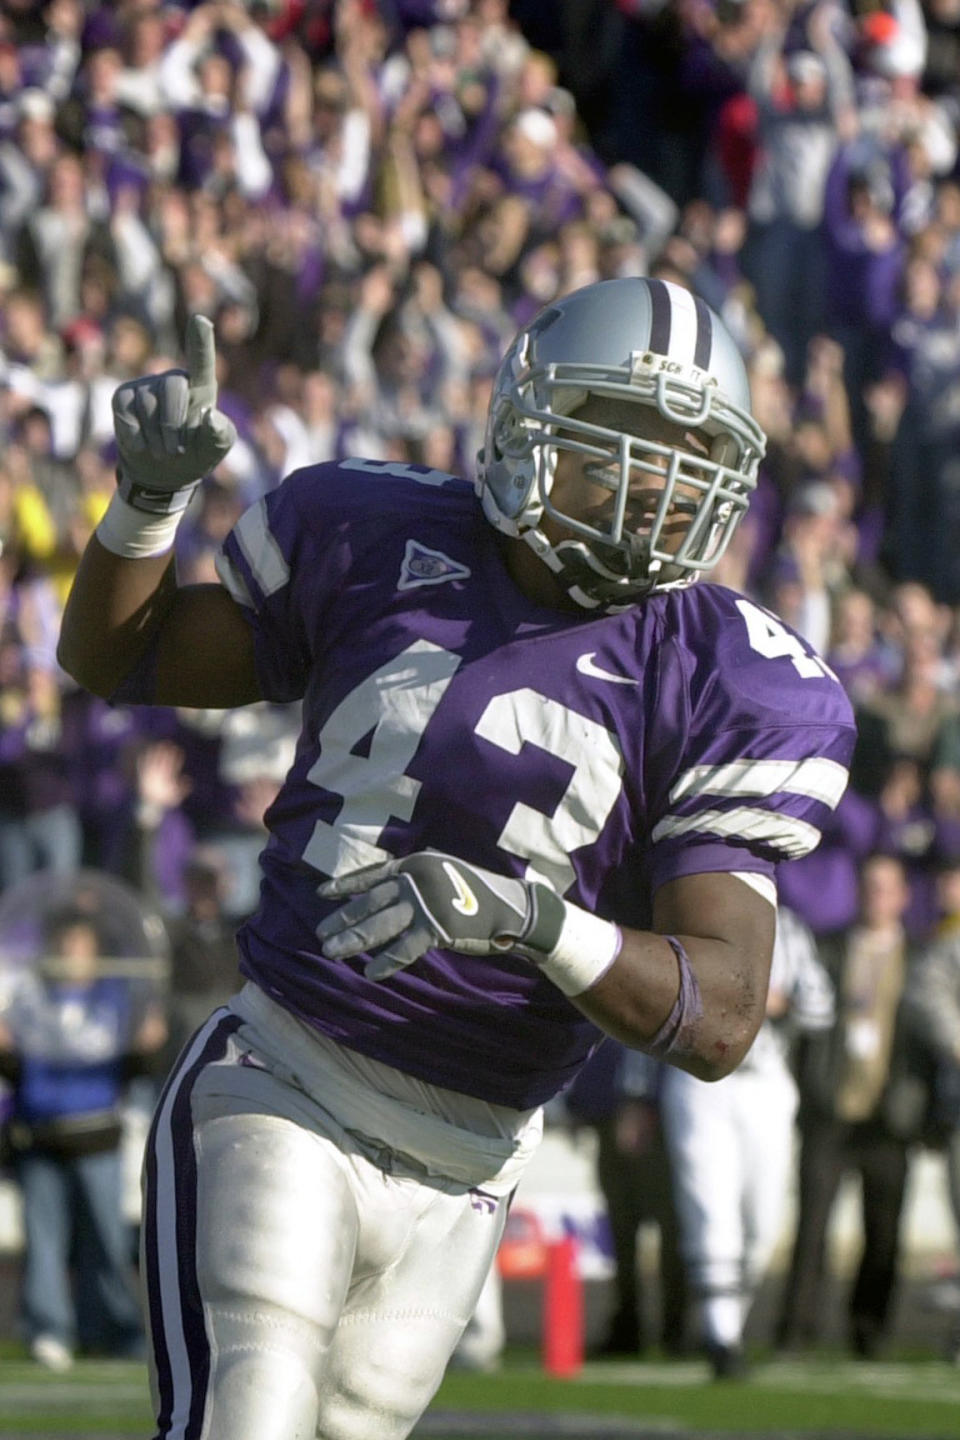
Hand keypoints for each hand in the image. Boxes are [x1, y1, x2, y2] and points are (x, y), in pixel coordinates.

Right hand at [112, 314, 236, 515]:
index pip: (201, 360)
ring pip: (148, 404)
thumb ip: (220, 434)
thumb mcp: (215, 448)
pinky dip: (136, 436)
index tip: (201, 320)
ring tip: (163, 452)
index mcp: (200, 387)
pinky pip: (127, 412)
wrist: (163, 473)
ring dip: (156, 437)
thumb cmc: (195, 453)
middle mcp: (172, 380)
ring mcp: (145, 386)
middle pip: (173, 389)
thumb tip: (210, 418)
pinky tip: (142, 445)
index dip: (201, 340)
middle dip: (174, 425)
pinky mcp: (122, 397)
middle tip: (176, 452)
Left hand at [316, 851, 563, 980]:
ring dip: (353, 939)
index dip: (346, 886)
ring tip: (330, 951)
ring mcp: (426, 903)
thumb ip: (416, 879)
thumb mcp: (443, 873)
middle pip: (371, 901)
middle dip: (343, 918)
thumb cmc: (478, 893)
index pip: (373, 874)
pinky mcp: (437, 928)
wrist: (513, 908)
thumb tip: (385, 893)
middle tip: (320, 933)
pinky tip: (370, 973)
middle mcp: (417, 879)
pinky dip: (385, 962)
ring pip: (380, 924)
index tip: (322, 895)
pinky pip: (404, 949)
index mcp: (416, 863)